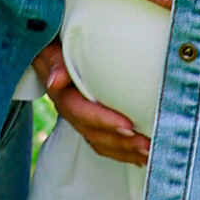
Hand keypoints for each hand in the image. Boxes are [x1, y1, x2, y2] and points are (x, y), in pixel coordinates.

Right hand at [32, 39, 149, 166]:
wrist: (49, 46)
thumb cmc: (55, 43)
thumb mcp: (51, 47)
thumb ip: (55, 61)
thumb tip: (57, 81)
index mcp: (62, 94)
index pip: (81, 112)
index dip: (104, 121)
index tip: (129, 126)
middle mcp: (71, 111)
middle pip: (94, 134)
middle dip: (121, 143)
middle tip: (147, 146)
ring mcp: (81, 118)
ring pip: (101, 142)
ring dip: (126, 152)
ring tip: (151, 156)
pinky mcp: (92, 120)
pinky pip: (106, 141)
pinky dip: (124, 151)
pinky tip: (143, 156)